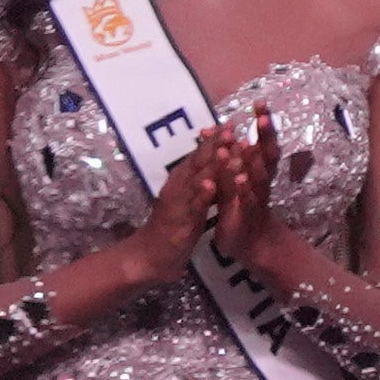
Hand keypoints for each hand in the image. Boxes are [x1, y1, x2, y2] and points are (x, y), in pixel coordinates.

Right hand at [119, 132, 229, 295]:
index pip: (199, 156)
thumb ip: (200, 182)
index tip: (230, 123)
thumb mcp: (190, 200)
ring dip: (210, 163)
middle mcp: (178, 186)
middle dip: (214, 145)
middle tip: (230, 127)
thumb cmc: (172, 226)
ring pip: (196, 179)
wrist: (148, 256)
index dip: (214, 140)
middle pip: (198, 162)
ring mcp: (178, 203)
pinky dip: (201, 194)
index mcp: (181, 180)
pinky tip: (210, 184)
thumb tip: (214, 163)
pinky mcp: (180, 221)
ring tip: (224, 148)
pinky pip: (192, 206)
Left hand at [207, 109, 281, 269]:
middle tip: (263, 112)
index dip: (262, 124)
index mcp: (259, 171)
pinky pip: (246, 200)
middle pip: (268, 152)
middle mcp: (262, 181)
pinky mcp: (247, 215)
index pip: (263, 142)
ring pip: (258, 175)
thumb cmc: (242, 209)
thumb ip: (231, 160)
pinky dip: (243, 188)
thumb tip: (227, 134)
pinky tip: (239, 178)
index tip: (260, 102)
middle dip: (266, 133)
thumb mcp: (235, 180)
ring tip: (247, 140)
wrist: (252, 244)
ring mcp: (257, 197)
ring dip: (252, 158)